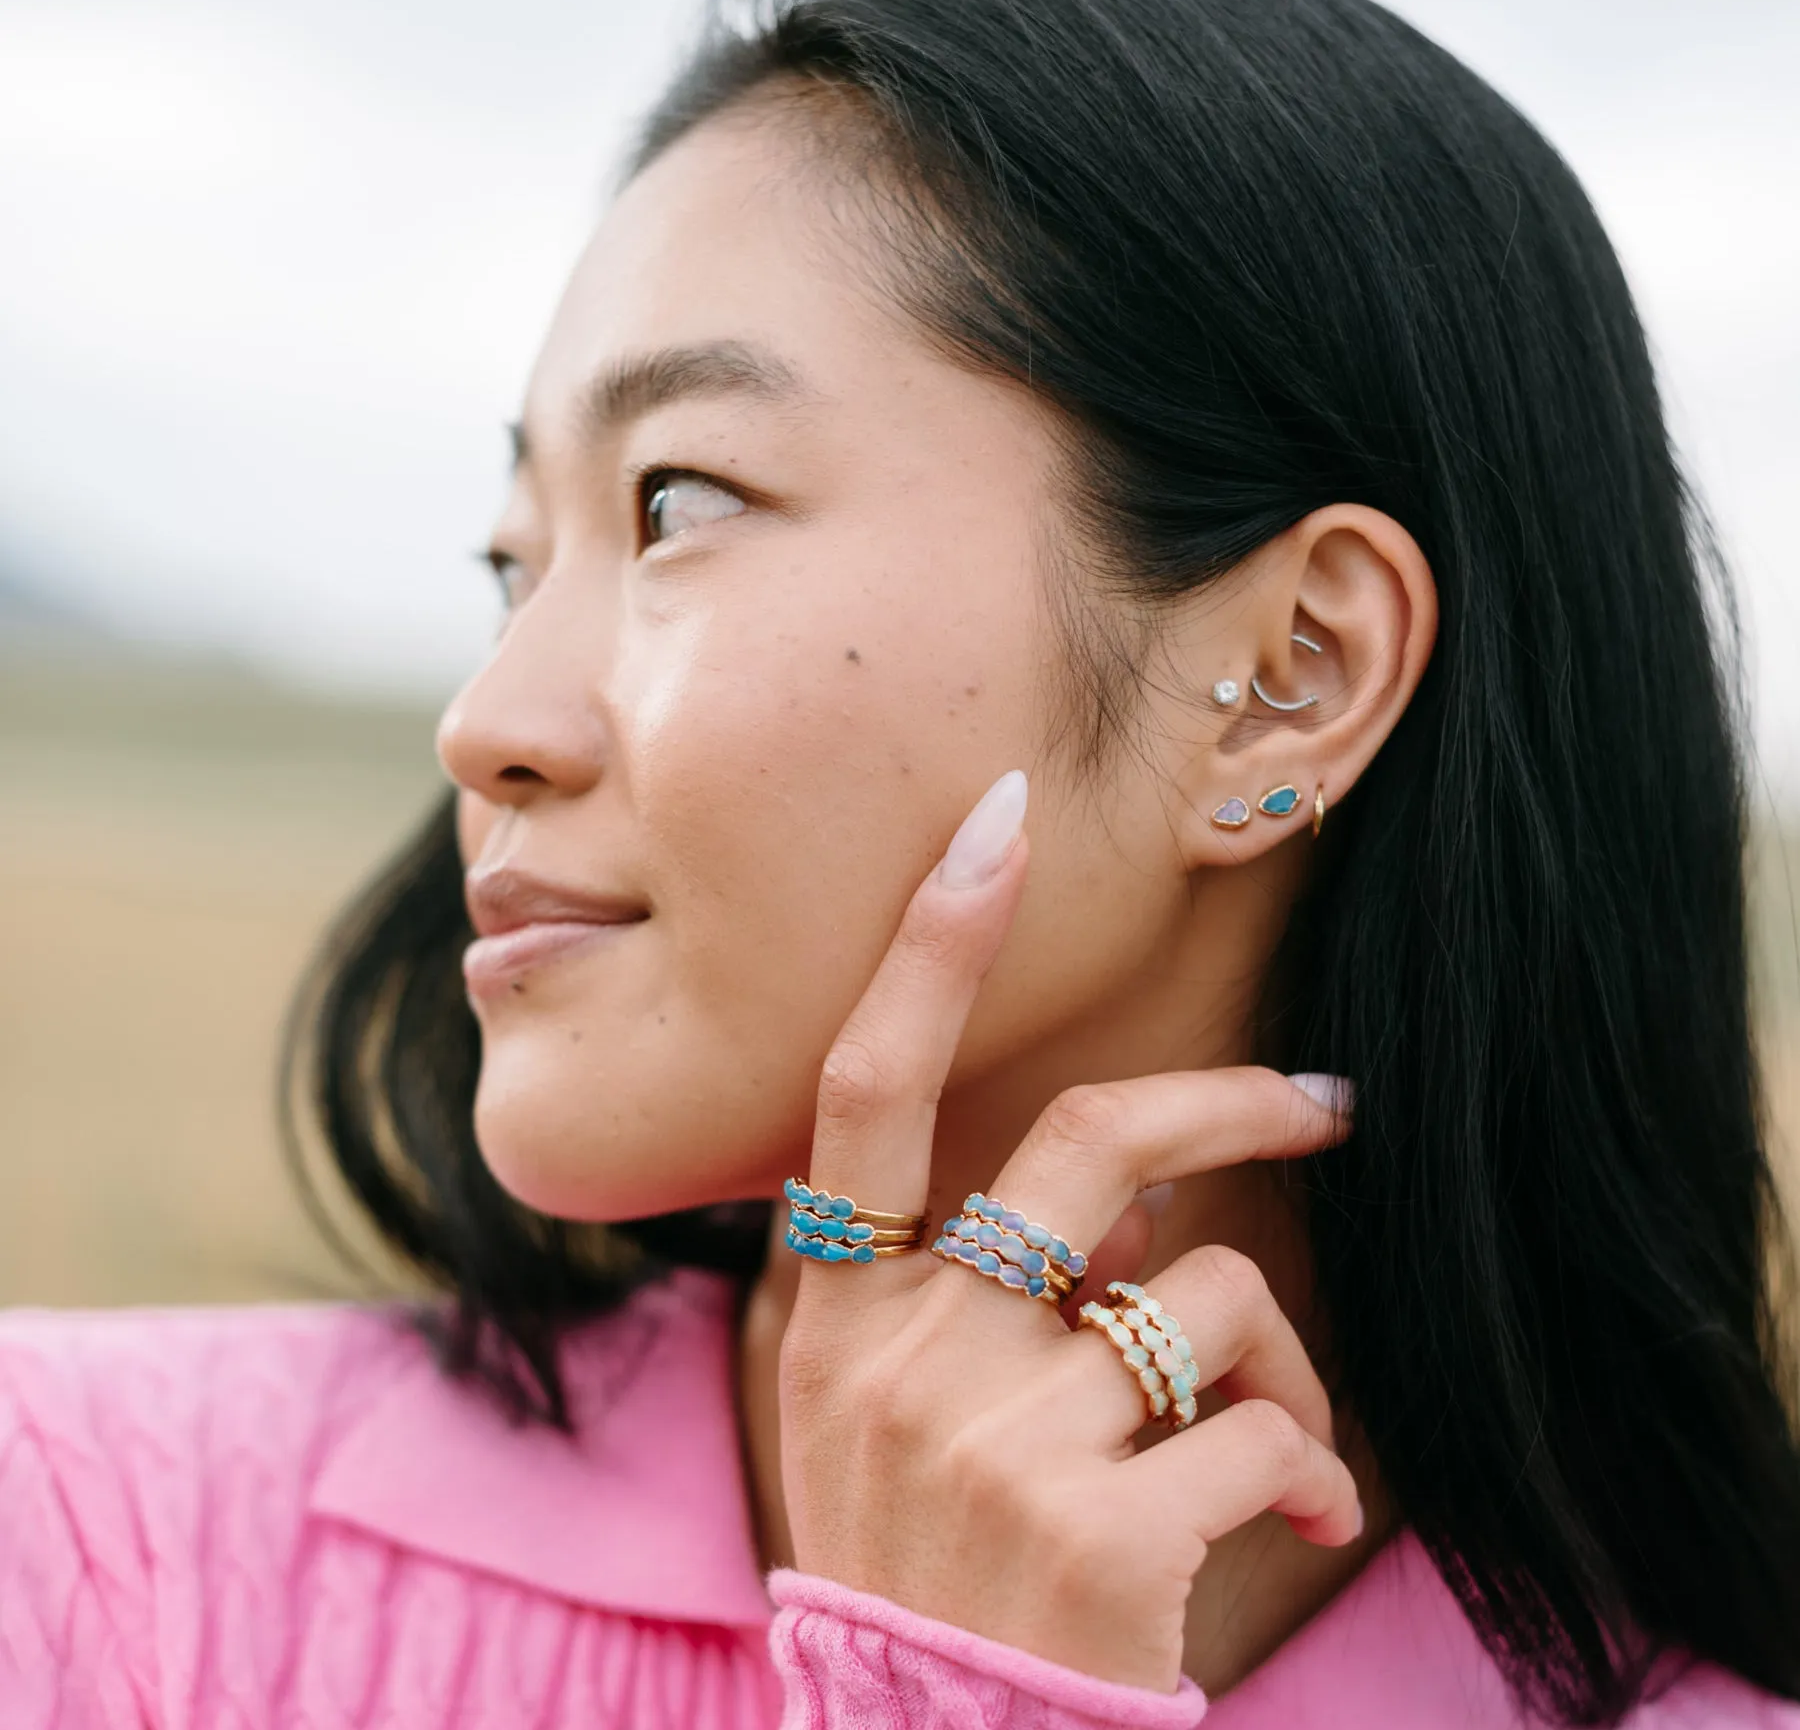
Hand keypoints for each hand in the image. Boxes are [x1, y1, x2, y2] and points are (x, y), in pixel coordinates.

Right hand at [778, 769, 1361, 1693]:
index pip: (869, 1090)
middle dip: (1233, 1099)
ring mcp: (994, 1439)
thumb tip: (1123, 1193)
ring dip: (1276, 1359)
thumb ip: (970, 1293)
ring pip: (1209, 1288)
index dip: (931, 947)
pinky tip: (1293, 1520)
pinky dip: (1306, 1467)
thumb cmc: (926, 1577)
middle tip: (1322, 1099)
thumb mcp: (892, 1422)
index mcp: (841, 1314)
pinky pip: (1266, 1429)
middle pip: (1091, 1141)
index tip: (996, 823)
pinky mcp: (1096, 1534)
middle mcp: (904, 1354)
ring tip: (1274, 1441)